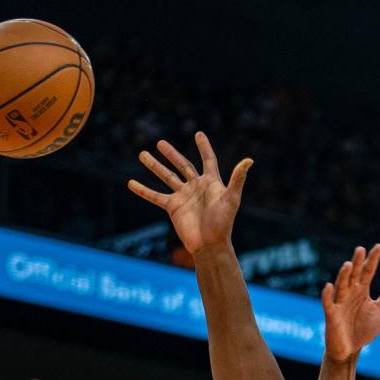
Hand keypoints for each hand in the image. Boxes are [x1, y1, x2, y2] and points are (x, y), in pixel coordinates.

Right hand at [128, 132, 251, 255]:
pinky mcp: (172, 207)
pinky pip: (155, 196)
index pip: (207, 160)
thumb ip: (238, 178)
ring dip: (154, 166)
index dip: (204, 147)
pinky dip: (143, 190)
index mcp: (211, 182)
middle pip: (182, 165)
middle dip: (171, 154)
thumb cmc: (223, 223)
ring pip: (166, 177)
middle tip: (160, 143)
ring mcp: (183, 196)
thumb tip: (248, 160)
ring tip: (142, 154)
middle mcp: (196, 187)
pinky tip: (131, 183)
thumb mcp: (231, 199)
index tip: (198, 134)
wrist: (209, 244)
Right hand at [321, 244, 379, 361]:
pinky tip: (329, 286)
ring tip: (348, 265)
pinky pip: (328, 303)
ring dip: (343, 276)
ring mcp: (340, 303)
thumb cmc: (363, 328)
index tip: (379, 247)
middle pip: (353, 275)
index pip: (368, 271)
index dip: (372, 260)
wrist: (349, 350)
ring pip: (341, 286)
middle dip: (356, 263)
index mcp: (362, 290)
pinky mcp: (331, 315)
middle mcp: (350, 293)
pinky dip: (327, 295)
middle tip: (360, 250)